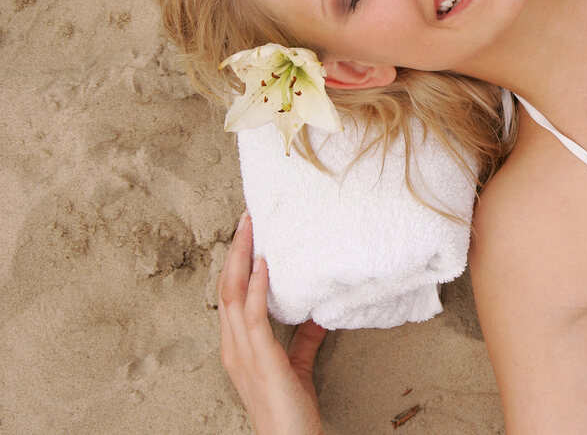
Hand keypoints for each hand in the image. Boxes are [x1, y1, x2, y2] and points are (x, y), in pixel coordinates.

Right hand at [218, 212, 326, 434]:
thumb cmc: (292, 411)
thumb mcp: (297, 365)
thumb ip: (304, 339)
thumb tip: (318, 313)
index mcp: (238, 347)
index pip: (231, 295)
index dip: (236, 263)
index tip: (248, 233)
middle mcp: (233, 347)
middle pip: (226, 288)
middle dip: (235, 251)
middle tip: (247, 218)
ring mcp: (242, 354)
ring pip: (233, 295)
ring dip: (242, 259)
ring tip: (251, 228)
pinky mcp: (261, 361)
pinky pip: (253, 317)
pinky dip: (258, 288)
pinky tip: (265, 266)